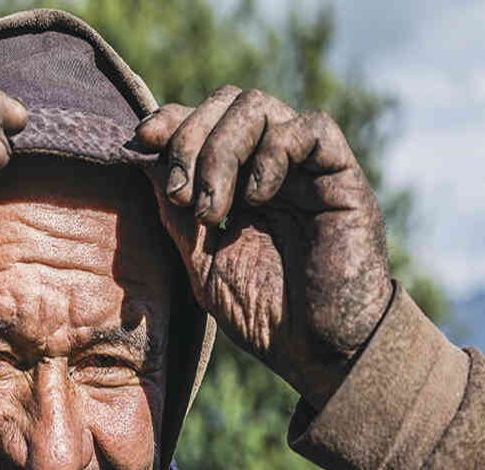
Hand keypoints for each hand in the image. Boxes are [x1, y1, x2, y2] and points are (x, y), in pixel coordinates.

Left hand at [136, 86, 391, 407]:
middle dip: (191, 139)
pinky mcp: (342, 177)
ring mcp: (307, 169)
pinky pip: (311, 128)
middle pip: (228, 103)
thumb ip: (176, 213)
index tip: (142, 140)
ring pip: (260, 107)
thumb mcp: (201, 262)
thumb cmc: (265, 316)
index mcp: (238, 183)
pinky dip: (273, 153)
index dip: (173, 120)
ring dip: (222, 150)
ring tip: (214, 210)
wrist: (322, 352)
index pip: (205, 122)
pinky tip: (257, 199)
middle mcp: (272, 167)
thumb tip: (144, 160)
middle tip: (182, 196)